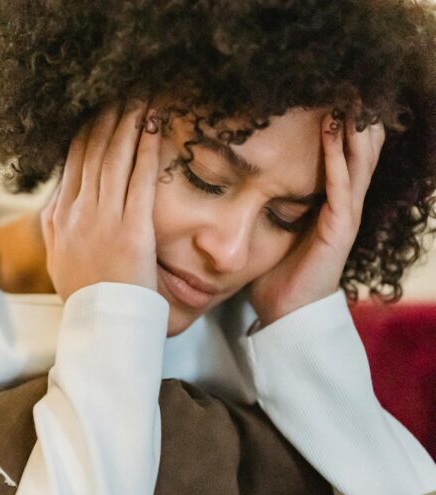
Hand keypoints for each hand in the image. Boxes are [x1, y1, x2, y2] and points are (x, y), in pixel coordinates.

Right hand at [40, 99, 162, 301]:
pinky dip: (146, 148)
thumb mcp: (58, 259)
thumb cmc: (85, 295)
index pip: (72, 163)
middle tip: (122, 91)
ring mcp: (103, 219)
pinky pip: (139, 179)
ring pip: (114, 158)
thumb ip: (57, 227)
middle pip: (92, 152)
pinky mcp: (131, 229)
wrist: (100, 325)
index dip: (86, 131)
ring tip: (139, 97)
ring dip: (128, 122)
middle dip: (108, 118)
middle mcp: (77, 213)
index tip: (98, 110)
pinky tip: (154, 125)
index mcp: (58, 219)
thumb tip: (57, 202)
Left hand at [248, 104, 385, 326]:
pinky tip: (334, 130)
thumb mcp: (270, 231)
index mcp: (326, 205)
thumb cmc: (274, 275)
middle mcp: (341, 205)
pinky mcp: (339, 229)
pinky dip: (338, 156)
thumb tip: (232, 182)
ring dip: (352, 128)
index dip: (339, 126)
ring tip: (347, 95)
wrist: (285, 315)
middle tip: (347, 82)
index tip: (328, 93)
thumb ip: (264, 206)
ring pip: (357, 162)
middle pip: (357, 152)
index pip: (340, 156)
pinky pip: (341, 185)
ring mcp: (343, 216)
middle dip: (354, 118)